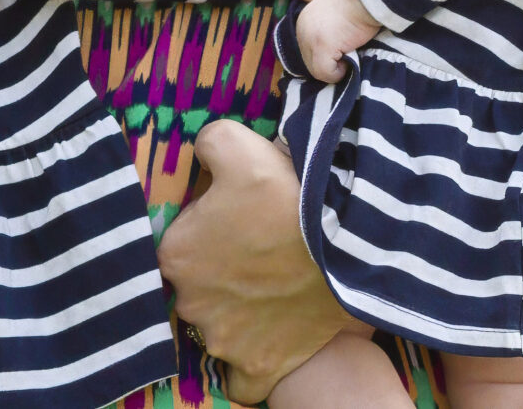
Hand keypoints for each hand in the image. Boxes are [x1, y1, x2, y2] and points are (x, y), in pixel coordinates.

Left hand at [160, 120, 360, 401]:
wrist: (346, 248)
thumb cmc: (288, 194)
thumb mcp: (237, 144)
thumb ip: (206, 142)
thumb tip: (201, 151)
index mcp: (175, 252)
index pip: (181, 241)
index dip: (209, 230)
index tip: (238, 221)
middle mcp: (189, 303)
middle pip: (198, 287)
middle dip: (222, 273)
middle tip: (262, 252)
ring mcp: (222, 342)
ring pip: (219, 328)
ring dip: (239, 314)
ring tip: (277, 288)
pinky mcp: (256, 368)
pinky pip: (242, 380)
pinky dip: (251, 366)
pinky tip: (268, 340)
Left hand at [294, 0, 381, 82]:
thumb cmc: (357, 1)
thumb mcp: (334, 14)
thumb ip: (327, 29)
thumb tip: (333, 52)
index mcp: (304, 21)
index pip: (308, 50)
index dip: (326, 55)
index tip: (342, 48)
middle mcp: (302, 31)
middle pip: (310, 63)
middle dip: (330, 64)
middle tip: (348, 53)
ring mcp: (310, 40)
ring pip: (317, 71)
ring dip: (336, 69)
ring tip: (351, 53)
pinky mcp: (321, 48)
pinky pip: (327, 74)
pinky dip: (340, 73)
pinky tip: (351, 56)